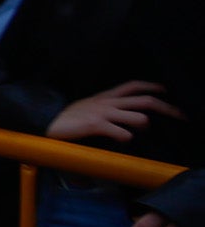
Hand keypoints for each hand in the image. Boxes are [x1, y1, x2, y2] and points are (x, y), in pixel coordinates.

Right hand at [52, 81, 179, 144]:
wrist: (43, 122)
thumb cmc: (66, 119)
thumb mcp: (87, 108)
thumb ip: (105, 110)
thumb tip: (123, 120)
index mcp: (105, 97)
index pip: (133, 86)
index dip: (152, 86)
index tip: (166, 91)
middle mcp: (107, 102)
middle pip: (145, 101)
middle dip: (168, 109)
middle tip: (182, 117)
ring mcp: (102, 113)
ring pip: (139, 117)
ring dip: (144, 126)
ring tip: (139, 132)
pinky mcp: (95, 125)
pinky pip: (122, 132)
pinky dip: (127, 137)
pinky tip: (123, 140)